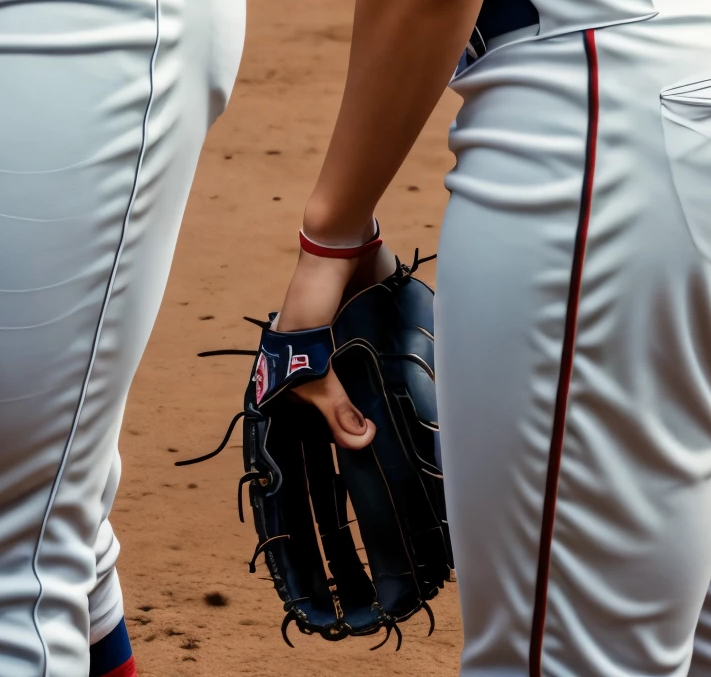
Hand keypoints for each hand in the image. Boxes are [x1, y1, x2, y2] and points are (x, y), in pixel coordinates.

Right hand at [274, 236, 395, 451]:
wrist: (345, 246)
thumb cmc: (313, 295)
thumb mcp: (313, 351)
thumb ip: (332, 399)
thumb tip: (360, 442)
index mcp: (296, 362)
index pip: (305, 411)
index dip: (322, 435)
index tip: (349, 464)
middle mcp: (323, 357)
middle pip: (339, 401)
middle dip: (356, 423)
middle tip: (382, 449)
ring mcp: (351, 346)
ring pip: (365, 386)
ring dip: (380, 403)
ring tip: (404, 432)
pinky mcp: (376, 334)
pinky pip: (386, 365)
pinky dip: (397, 380)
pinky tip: (413, 399)